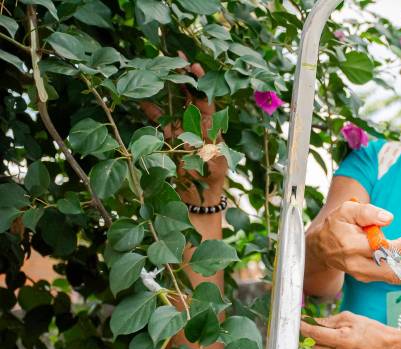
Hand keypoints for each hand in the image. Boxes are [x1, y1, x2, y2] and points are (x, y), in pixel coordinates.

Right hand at [140, 52, 225, 200]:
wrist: (197, 195)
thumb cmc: (211, 178)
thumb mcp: (214, 164)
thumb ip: (210, 151)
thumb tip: (204, 141)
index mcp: (211, 125)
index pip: (206, 99)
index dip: (200, 82)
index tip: (193, 66)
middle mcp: (197, 122)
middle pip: (190, 94)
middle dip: (184, 75)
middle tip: (175, 55)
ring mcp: (183, 128)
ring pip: (174, 102)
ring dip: (167, 86)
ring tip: (157, 68)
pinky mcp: (170, 136)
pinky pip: (159, 119)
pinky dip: (151, 108)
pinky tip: (141, 97)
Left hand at [300, 311, 400, 348]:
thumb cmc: (371, 331)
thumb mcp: (351, 318)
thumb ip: (328, 321)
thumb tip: (311, 321)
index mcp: (343, 340)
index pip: (315, 333)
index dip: (302, 327)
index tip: (296, 321)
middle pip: (310, 347)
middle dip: (300, 338)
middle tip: (294, 329)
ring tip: (298, 340)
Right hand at [306, 200, 400, 284]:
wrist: (321, 247)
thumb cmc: (336, 225)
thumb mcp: (347, 210)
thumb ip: (367, 212)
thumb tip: (388, 218)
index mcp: (350, 245)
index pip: (379, 249)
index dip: (398, 247)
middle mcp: (355, 264)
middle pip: (387, 269)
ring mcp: (360, 274)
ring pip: (389, 277)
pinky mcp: (366, 278)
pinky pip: (387, 278)